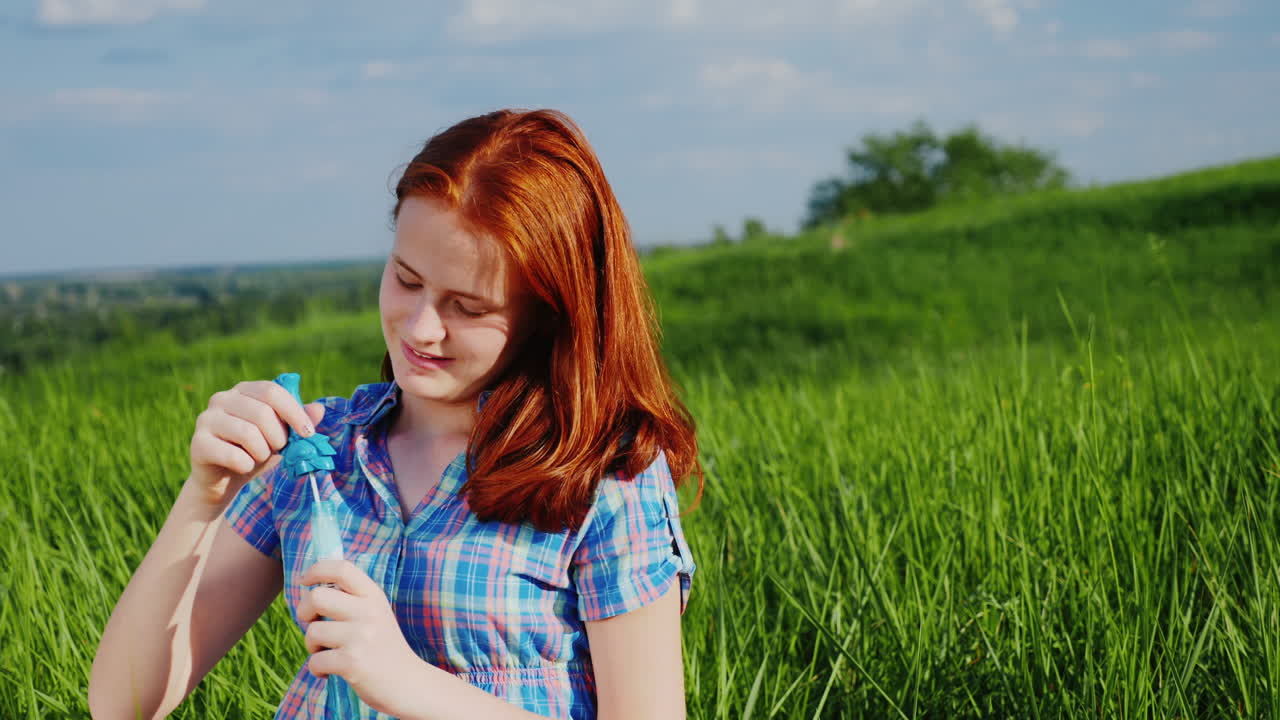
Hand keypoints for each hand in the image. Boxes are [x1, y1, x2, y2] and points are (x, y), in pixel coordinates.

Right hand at [187, 380, 325, 508]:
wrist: (223, 480)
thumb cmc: (256, 452)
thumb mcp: (282, 436)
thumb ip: (299, 421)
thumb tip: (319, 409)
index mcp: (244, 390)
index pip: (273, 391)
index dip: (294, 412)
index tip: (309, 433)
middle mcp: (222, 398)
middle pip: (262, 412)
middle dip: (278, 437)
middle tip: (277, 450)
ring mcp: (206, 419)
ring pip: (248, 433)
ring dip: (262, 452)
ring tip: (258, 457)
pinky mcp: (198, 443)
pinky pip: (233, 455)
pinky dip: (246, 465)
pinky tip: (243, 466)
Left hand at [298, 558, 424, 716]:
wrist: (407, 682)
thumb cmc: (384, 647)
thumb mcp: (376, 613)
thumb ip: (352, 598)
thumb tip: (312, 586)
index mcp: (373, 596)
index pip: (342, 568)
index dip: (316, 570)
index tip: (305, 581)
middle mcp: (368, 612)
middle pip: (316, 597)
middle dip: (304, 611)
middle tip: (313, 623)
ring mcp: (361, 637)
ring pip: (312, 632)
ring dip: (312, 646)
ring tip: (326, 652)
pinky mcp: (352, 662)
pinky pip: (315, 660)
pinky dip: (317, 669)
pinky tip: (330, 671)